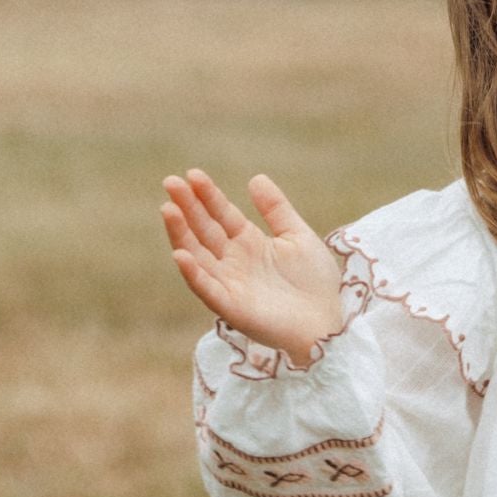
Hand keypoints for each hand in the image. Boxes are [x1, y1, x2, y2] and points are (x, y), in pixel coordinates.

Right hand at [160, 168, 345, 362]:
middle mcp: (233, 262)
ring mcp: (229, 284)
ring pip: (197, 256)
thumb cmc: (315, 283)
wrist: (328, 322)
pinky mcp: (231, 307)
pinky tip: (181, 255)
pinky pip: (207, 289)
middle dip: (187, 207)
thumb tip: (255, 178)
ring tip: (169, 209)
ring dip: (181, 234)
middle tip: (171, 182)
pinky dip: (193, 274)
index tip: (192, 174)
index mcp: (249, 243)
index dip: (207, 195)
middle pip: (204, 231)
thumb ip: (276, 209)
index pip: (222, 214)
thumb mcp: (298, 236)